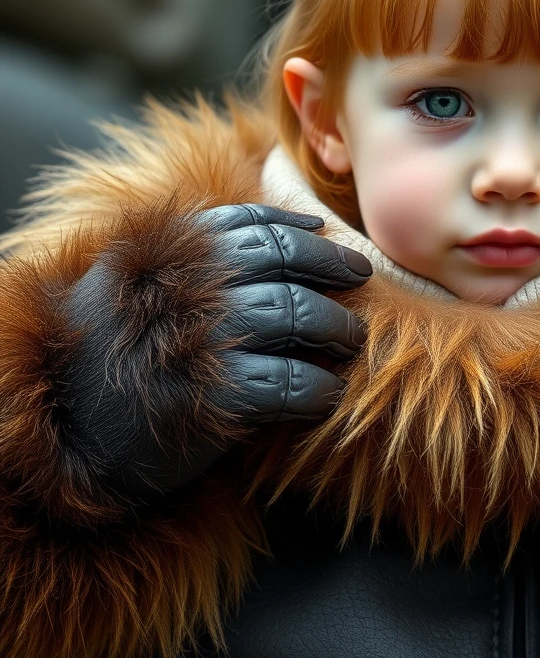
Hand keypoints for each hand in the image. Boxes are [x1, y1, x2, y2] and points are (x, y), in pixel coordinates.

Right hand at [61, 204, 371, 497]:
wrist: (60, 433)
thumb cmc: (110, 353)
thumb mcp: (129, 282)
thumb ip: (190, 254)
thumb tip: (276, 225)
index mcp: (163, 254)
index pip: (251, 225)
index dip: (300, 230)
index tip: (329, 236)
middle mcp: (183, 287)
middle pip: (282, 261)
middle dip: (332, 267)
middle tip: (361, 279)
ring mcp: (198, 340)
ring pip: (294, 314)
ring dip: (336, 327)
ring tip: (351, 339)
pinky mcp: (212, 398)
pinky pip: (290, 382)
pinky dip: (318, 388)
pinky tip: (327, 393)